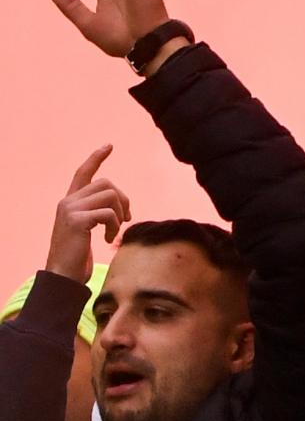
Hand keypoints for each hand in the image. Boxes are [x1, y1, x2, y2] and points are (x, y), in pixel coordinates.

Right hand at [47, 146, 129, 280]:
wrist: (62, 274)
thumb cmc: (77, 255)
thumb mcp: (87, 228)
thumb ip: (97, 212)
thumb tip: (121, 205)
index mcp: (69, 202)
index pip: (82, 173)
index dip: (96, 158)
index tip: (109, 145)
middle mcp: (67, 201)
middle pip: (107, 184)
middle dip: (123, 200)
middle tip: (126, 219)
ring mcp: (70, 209)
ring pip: (110, 195)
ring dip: (119, 214)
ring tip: (114, 231)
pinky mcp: (76, 220)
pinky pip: (108, 213)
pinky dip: (114, 226)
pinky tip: (107, 240)